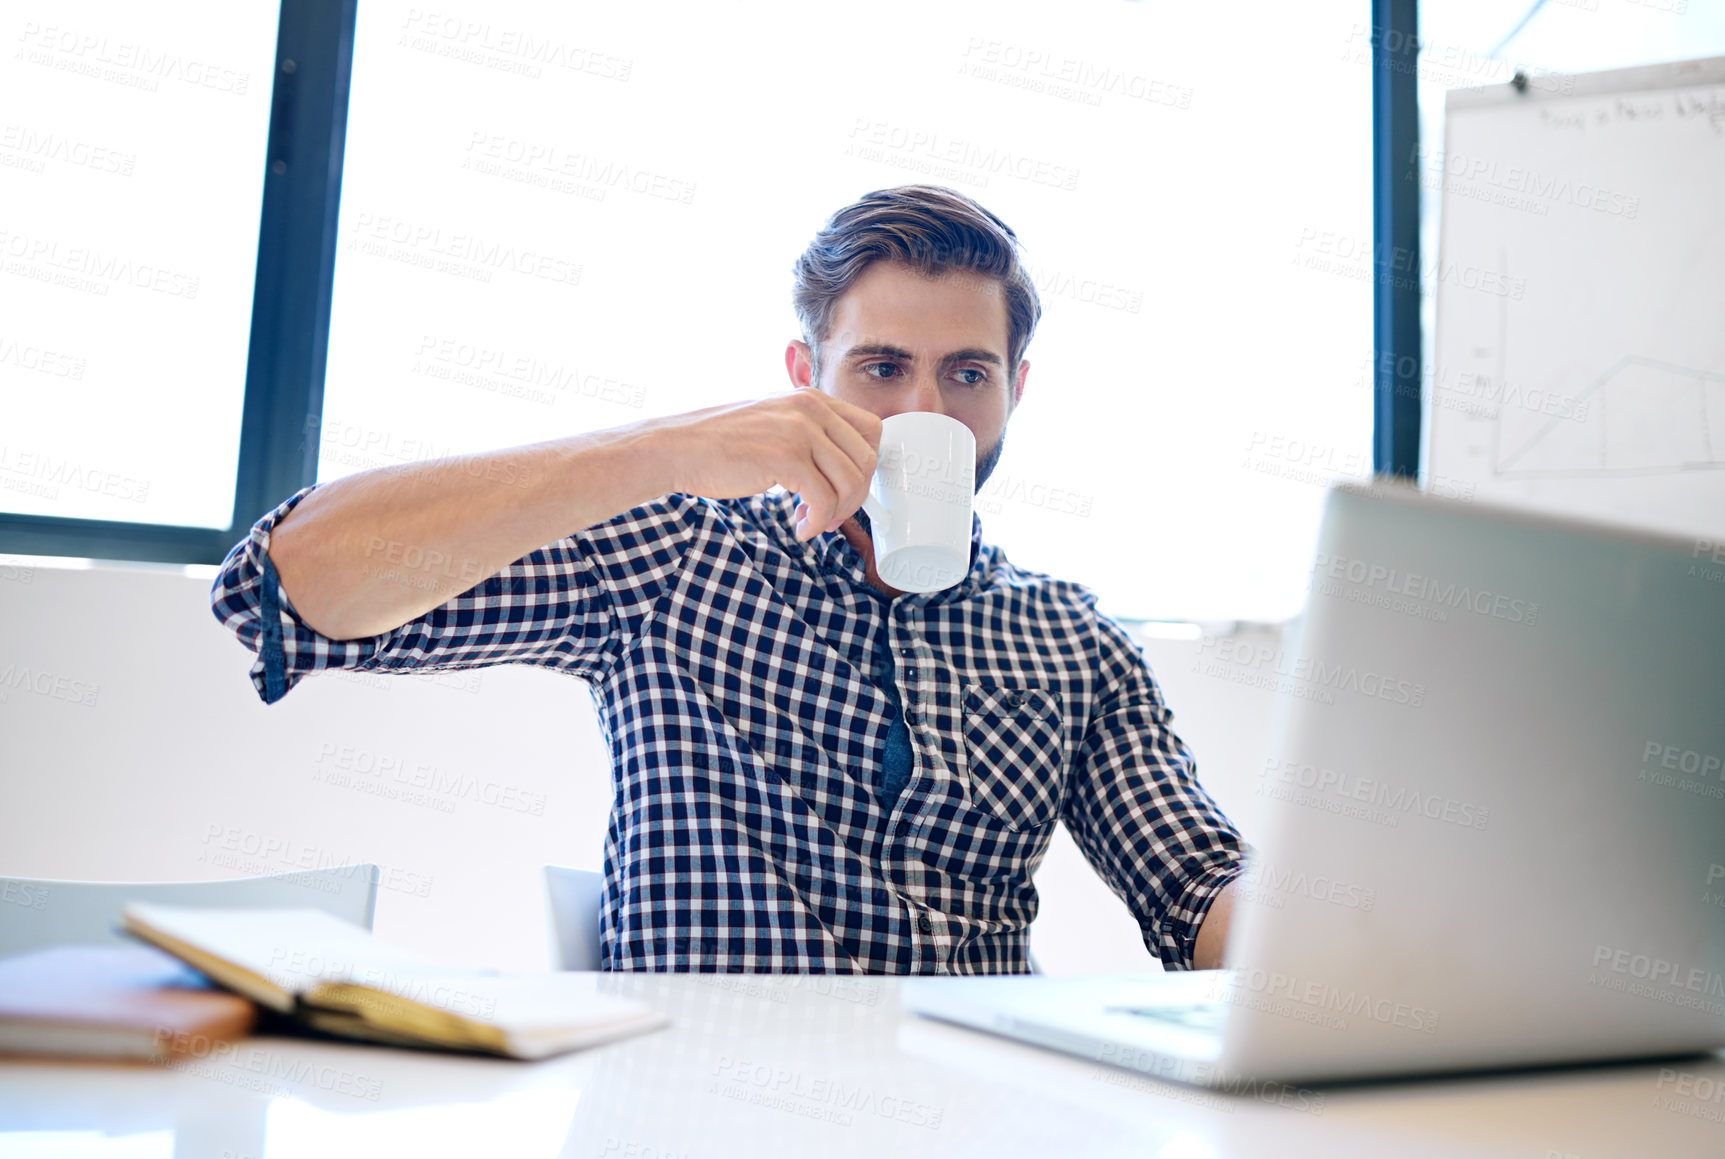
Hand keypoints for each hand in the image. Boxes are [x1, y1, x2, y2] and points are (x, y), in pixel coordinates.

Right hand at [653, 387, 881, 540]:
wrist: (678, 448)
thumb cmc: (721, 444)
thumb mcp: (775, 424)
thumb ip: (810, 436)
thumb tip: (844, 471)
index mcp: (812, 399)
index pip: (871, 429)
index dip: (867, 466)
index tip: (848, 488)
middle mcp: (811, 408)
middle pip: (867, 459)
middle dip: (856, 496)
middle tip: (831, 514)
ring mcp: (800, 431)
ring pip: (851, 482)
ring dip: (837, 513)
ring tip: (812, 522)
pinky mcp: (786, 457)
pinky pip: (824, 500)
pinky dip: (818, 523)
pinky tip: (801, 529)